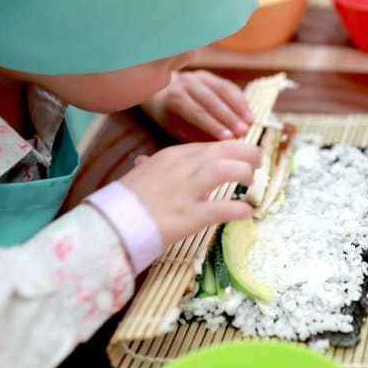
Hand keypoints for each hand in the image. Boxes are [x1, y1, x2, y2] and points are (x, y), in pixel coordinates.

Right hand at [120, 141, 260, 246]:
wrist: (111, 223)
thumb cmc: (126, 200)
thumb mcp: (142, 173)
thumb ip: (153, 165)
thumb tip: (144, 161)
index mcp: (174, 155)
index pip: (214, 145)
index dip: (234, 150)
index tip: (243, 158)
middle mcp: (183, 167)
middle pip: (227, 150)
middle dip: (248, 155)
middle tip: (256, 167)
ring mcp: (187, 190)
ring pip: (227, 169)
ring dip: (245, 174)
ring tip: (251, 184)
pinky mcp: (190, 216)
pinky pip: (223, 208)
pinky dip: (240, 209)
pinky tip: (247, 212)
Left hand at [140, 70, 254, 141]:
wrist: (163, 95)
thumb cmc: (171, 118)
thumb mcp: (177, 129)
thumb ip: (196, 135)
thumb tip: (218, 146)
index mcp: (175, 97)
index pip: (197, 112)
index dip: (214, 125)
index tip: (228, 139)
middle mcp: (186, 82)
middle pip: (211, 100)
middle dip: (229, 117)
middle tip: (243, 132)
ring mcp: (200, 77)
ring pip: (223, 90)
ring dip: (239, 107)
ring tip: (250, 122)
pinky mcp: (211, 76)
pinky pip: (228, 86)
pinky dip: (240, 100)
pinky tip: (249, 113)